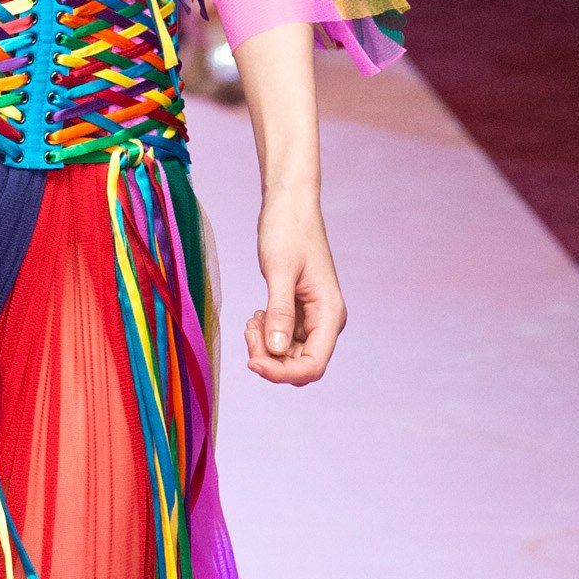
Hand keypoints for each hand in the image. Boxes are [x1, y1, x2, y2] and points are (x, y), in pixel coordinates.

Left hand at [244, 188, 346, 386]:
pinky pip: (283, 338)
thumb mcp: (280, 271)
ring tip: (250, 320)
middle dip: (270, 359)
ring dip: (266, 346)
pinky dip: (267, 334)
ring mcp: (313, 317)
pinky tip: (256, 316)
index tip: (252, 362)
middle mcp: (326, 320)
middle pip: (300, 365)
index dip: (282, 373)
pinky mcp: (299, 311)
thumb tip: (276, 351)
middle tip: (248, 331)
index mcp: (329, 313)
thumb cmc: (288, 230)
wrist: (289, 205)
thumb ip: (280, 313)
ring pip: (289, 354)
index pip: (312, 365)